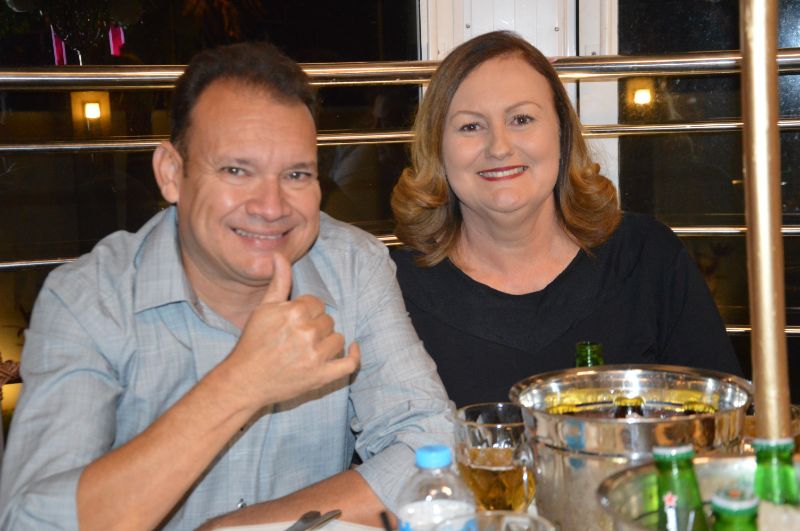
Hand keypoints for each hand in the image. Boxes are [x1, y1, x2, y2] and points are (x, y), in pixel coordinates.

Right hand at [223, 253, 360, 409]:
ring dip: (327, 342)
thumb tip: (279, 255)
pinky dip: (354, 355)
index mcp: (294, 312)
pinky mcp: (322, 376)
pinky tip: (353, 347)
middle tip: (296, 338)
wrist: (245, 380)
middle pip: (328, 321)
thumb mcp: (263, 309)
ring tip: (307, 349)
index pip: (317, 304)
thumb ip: (278, 282)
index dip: (306, 312)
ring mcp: (316, 356)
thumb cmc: (253, 343)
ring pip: (337, 339)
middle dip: (315, 326)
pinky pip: (350, 364)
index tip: (294, 322)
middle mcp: (307, 333)